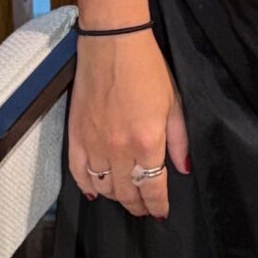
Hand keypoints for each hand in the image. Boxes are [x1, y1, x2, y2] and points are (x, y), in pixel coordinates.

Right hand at [68, 32, 189, 219]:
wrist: (113, 45)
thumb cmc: (147, 69)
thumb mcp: (174, 103)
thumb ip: (179, 140)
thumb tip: (182, 168)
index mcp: (147, 142)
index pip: (153, 187)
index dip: (157, 205)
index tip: (161, 212)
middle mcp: (119, 149)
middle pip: (127, 192)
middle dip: (137, 205)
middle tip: (144, 209)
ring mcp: (94, 144)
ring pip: (103, 187)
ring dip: (115, 197)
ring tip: (125, 199)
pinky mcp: (75, 136)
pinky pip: (78, 172)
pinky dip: (86, 185)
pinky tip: (94, 192)